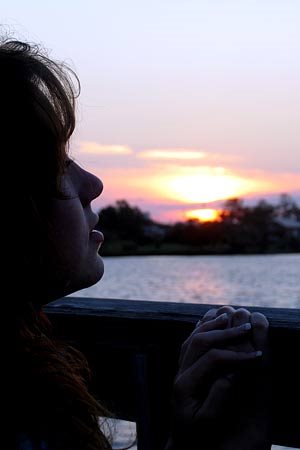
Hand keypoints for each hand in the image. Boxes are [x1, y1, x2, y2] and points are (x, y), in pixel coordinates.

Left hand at [166, 311, 263, 449]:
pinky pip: (190, 339)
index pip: (211, 358)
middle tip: (247, 327)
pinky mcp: (183, 365)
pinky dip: (202, 326)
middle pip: (200, 341)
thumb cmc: (197, 434)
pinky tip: (213, 319)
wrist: (181, 440)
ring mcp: (179, 366)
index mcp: (185, 384)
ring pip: (193, 336)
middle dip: (225, 332)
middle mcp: (180, 371)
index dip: (236, 354)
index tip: (257, 355)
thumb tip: (231, 374)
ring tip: (230, 315)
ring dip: (212, 324)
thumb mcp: (208, 422)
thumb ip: (219, 398)